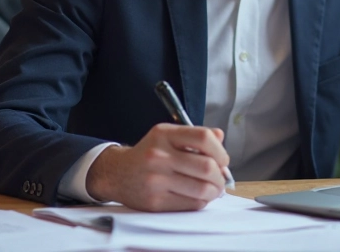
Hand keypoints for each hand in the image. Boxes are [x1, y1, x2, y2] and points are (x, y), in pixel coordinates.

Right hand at [85, 123, 229, 210]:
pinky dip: (201, 201)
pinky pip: (191, 204)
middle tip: (220, 179)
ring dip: (215, 191)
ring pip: (202, 189)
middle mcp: (159, 156)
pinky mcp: (155, 202)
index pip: (203, 138)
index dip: (220, 151)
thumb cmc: (148, 154)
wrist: (116, 174)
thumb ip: (194, 135)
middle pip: (207, 167)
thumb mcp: (167, 135)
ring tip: (213, 189)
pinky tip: (198, 196)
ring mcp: (156, 180)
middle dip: (220, 176)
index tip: (222, 159)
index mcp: (164, 134)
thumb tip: (220, 138)